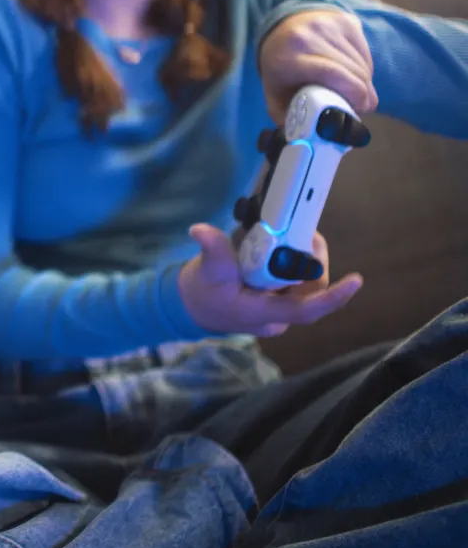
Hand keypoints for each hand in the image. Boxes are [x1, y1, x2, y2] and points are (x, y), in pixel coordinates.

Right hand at [179, 224, 361, 336]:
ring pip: (306, 285)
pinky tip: (283, 246)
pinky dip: (293, 263)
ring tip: (293, 234)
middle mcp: (278, 317)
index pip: (306, 310)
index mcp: (263, 313)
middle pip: (312, 290)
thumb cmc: (201, 292)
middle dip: (314, 260)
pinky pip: (297, 283)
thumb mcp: (205, 270)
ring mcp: (280, 311)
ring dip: (303, 259)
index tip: (356, 281)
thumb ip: (211, 250)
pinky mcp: (279, 302)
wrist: (192, 307)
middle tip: (307, 232)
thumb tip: (200, 230)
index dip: (333, 297)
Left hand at [259, 9, 376, 123]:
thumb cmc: (280, 66)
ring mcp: (329, 25)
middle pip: (352, 71)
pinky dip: (366, 66)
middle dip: (363, 93)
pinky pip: (366, 51)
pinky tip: (355, 73)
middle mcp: (309, 36)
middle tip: (362, 106)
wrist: (283, 26)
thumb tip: (305, 138)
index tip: (360, 109)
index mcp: (288, 57)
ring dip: (365, 81)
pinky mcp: (345, 20)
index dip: (353, 94)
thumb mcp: (274, 91)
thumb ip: (285, 116)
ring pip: (362, 62)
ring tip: (357, 91)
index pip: (333, 74)